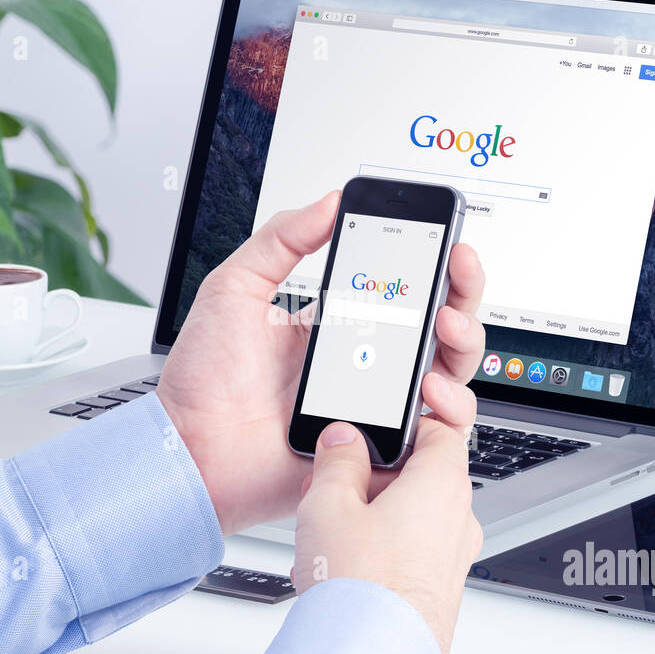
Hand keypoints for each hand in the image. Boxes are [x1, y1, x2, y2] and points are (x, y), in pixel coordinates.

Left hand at [157, 190, 485, 535]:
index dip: (435, 265)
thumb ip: (280, 240)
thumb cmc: (202, 381)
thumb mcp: (235, 288)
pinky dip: (450, 408)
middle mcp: (364, 366)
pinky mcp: (379, 451)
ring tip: (446, 326)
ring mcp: (376, 408)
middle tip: (458, 268)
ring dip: (464, 344)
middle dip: (463, 293)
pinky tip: (429, 386)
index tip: (446, 238)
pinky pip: (436, 436)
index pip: (403, 290)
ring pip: (450, 376)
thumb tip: (328, 202)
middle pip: (440, 328)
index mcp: (337, 326)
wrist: (190, 450)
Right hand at [292, 417, 482, 653]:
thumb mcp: (328, 502)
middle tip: (332, 480)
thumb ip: (337, 460)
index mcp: (443, 483)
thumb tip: (343, 440)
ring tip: (324, 527)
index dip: (413, 416)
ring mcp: (451, 558)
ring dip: (370, 511)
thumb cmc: (360, 587)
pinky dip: (377, 545)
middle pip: (421, 473)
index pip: (443, 427)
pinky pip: (409, 551)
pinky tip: (337, 561)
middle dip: (374, 473)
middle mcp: (458, 519)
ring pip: (411, 515)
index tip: (388, 415)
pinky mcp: (437, 591)